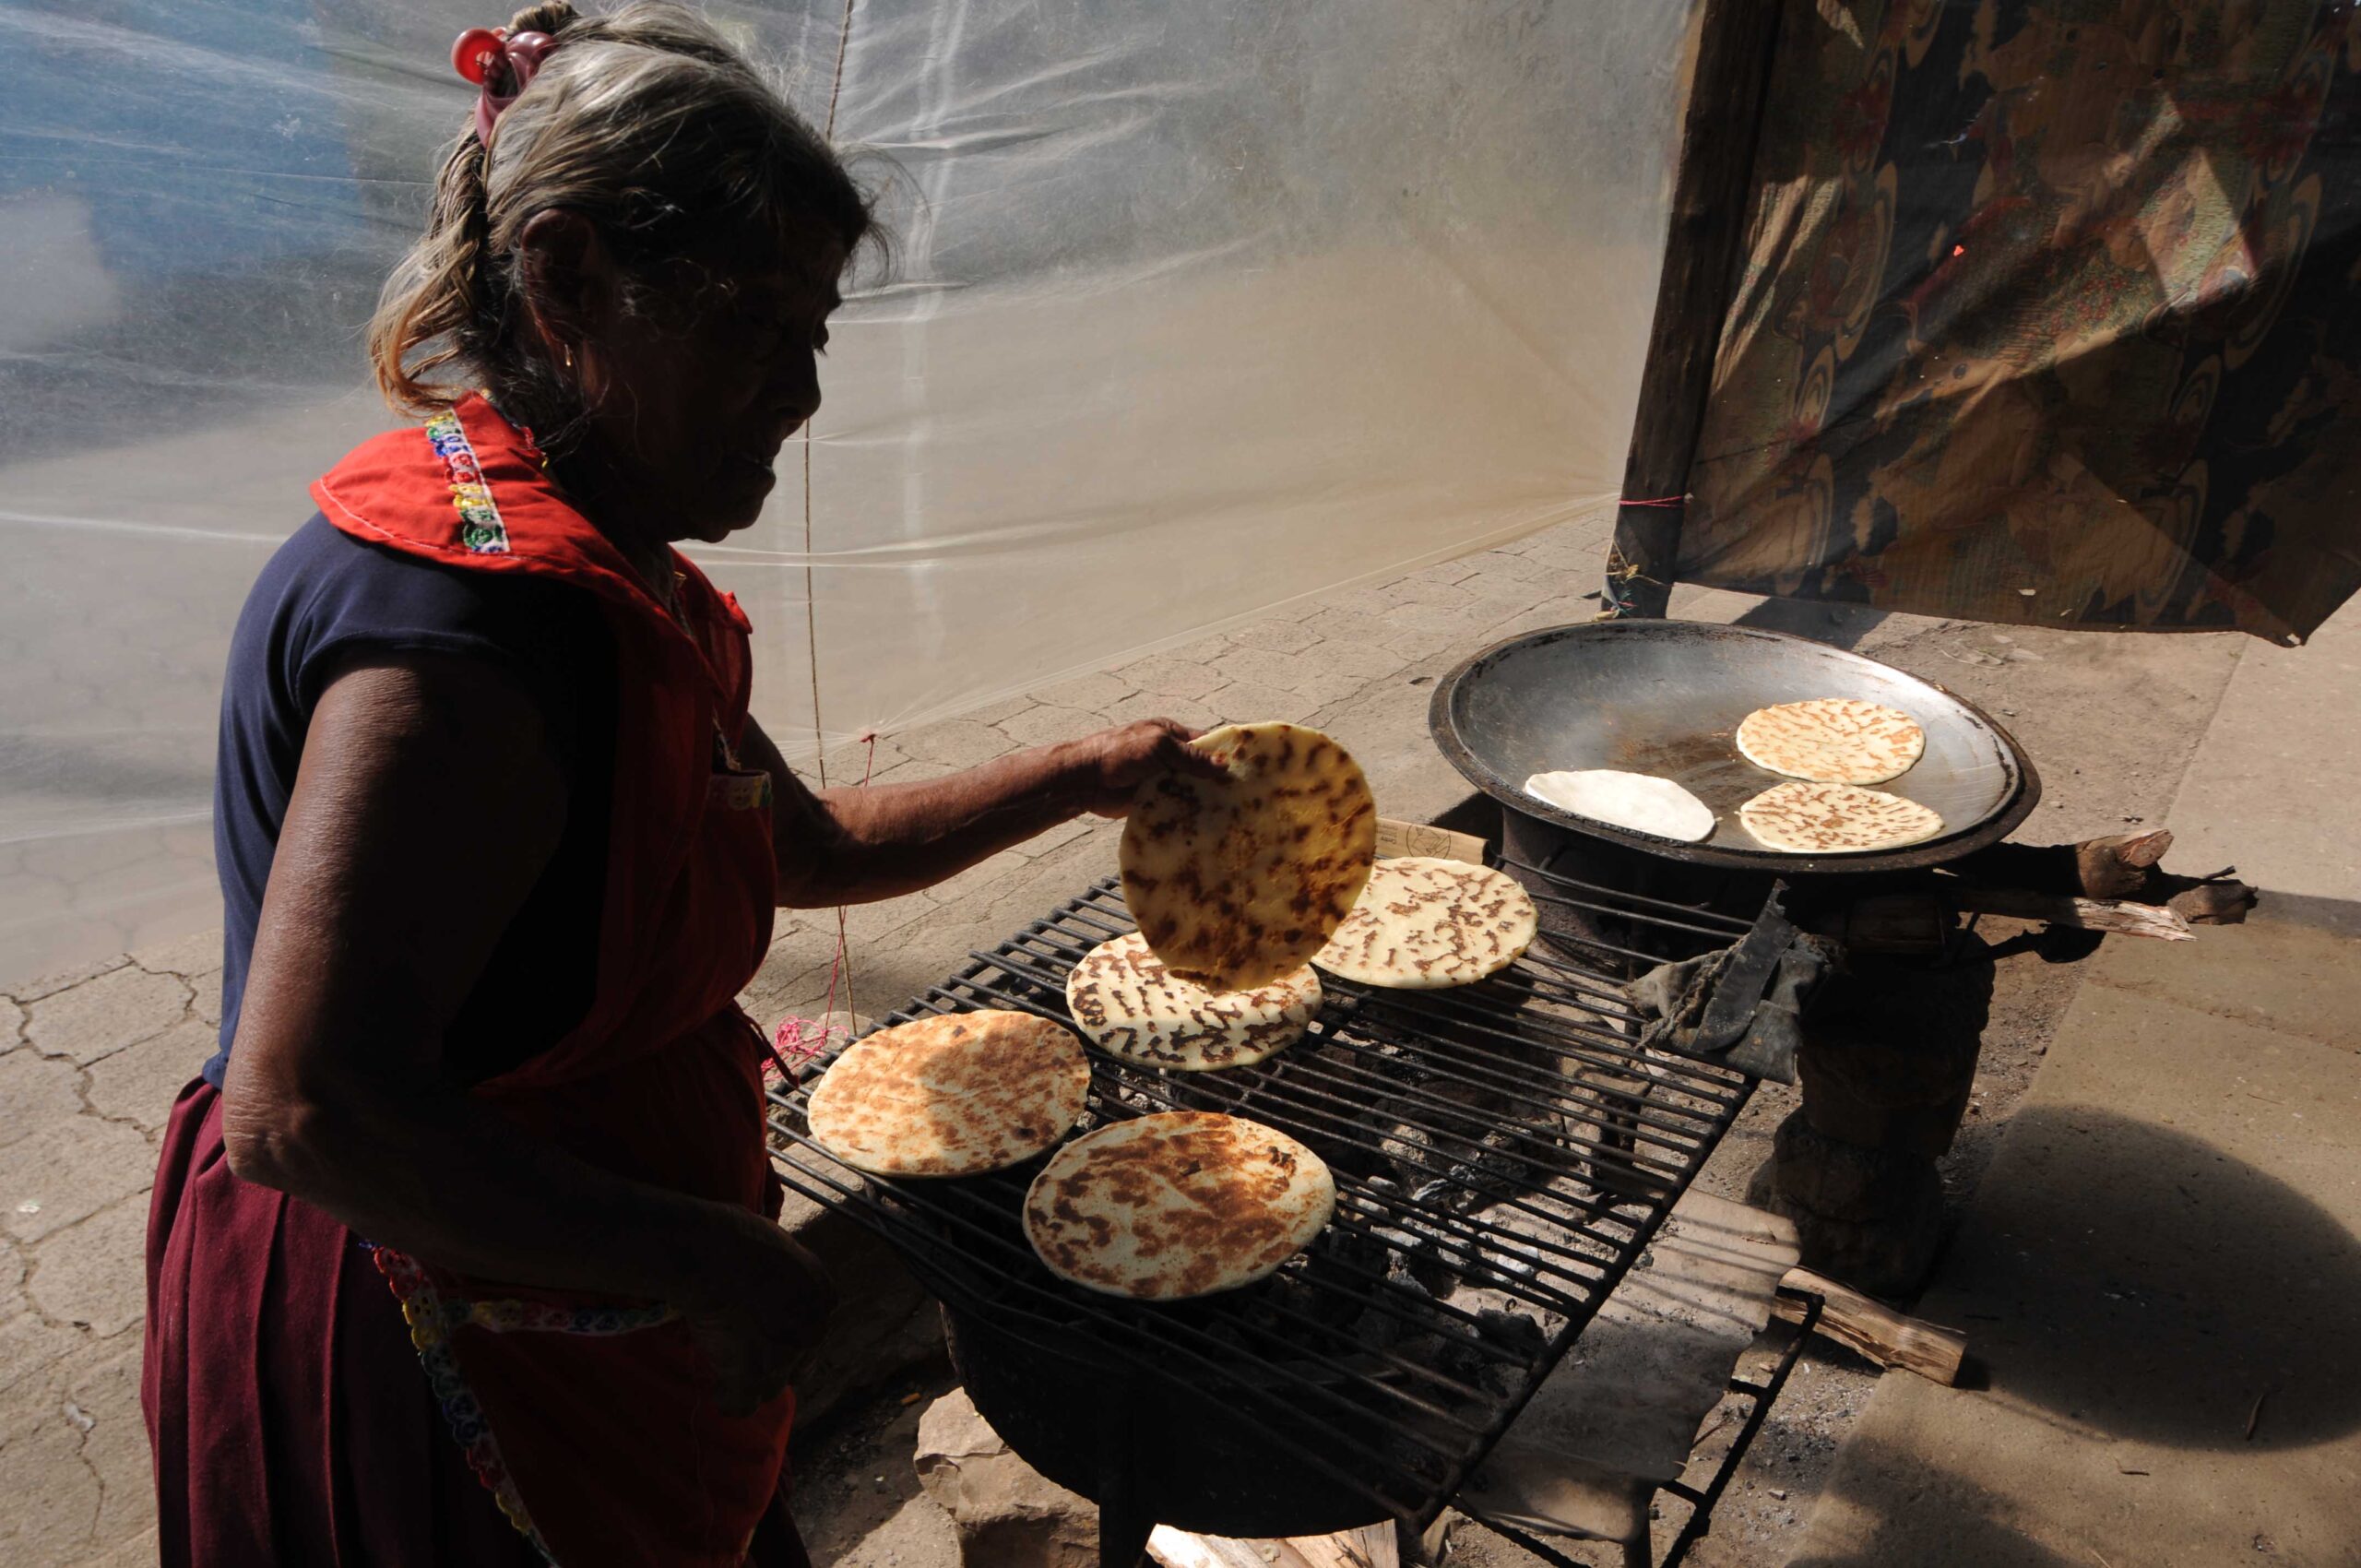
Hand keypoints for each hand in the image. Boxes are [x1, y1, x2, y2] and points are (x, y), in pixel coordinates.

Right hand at [678, 1211, 836, 1417]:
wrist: (717, 1257)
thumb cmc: (739, 1238)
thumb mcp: (778, 1247)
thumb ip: (783, 1275)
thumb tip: (766, 1282)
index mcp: (823, 1294)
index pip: (812, 1327)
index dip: (785, 1329)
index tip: (765, 1326)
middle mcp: (813, 1329)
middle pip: (799, 1362)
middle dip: (777, 1360)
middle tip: (748, 1352)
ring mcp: (785, 1357)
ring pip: (773, 1387)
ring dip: (753, 1381)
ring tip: (727, 1370)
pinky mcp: (752, 1377)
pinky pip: (741, 1405)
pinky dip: (727, 1398)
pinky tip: (716, 1387)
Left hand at [1062, 718, 1230, 817]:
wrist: (1085, 780)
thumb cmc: (1120, 753)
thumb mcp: (1159, 747)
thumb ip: (1190, 757)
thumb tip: (1223, 766)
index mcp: (1171, 735)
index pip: (1205, 743)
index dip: (1222, 756)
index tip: (1244, 771)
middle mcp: (1168, 757)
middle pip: (1199, 770)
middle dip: (1216, 782)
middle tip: (1243, 798)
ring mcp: (1161, 780)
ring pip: (1189, 790)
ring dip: (1203, 800)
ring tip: (1231, 814)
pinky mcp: (1153, 801)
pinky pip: (1175, 807)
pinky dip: (1187, 814)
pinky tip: (1206, 824)